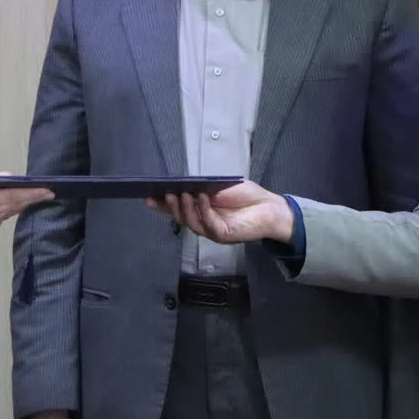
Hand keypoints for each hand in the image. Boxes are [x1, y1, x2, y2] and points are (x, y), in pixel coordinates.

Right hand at [0, 171, 52, 242]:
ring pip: (8, 215)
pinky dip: (5, 214)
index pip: (18, 196)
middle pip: (16, 207)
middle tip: (47, 194)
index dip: (35, 193)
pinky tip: (7, 208)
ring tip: (32, 198)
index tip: (50, 190)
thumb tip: (8, 177)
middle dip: (32, 200)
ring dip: (20, 206)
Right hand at [144, 180, 293, 243]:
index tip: (149, 197)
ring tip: (183, 194)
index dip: (162, 205)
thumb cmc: (246, 196)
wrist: (269, 207)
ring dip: (186, 208)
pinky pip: (209, 223)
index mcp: (201, 210)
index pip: (178, 208)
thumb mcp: (220, 186)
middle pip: (181, 218)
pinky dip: (204, 210)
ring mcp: (213, 230)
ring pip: (192, 222)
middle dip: (171, 206)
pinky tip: (203, 198)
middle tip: (166, 193)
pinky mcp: (224, 234)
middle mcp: (204, 222)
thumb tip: (184, 184)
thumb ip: (203, 188)